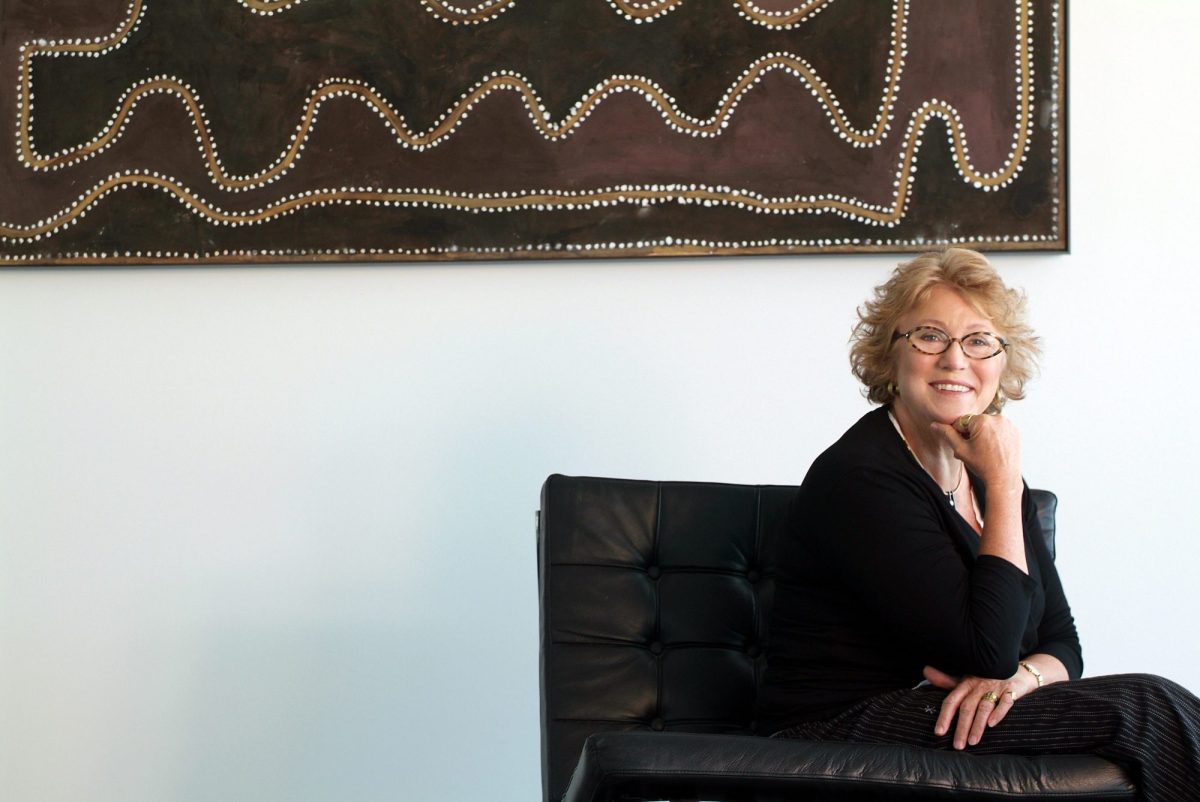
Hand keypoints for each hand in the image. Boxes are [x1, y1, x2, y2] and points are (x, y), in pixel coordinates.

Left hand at [923, 665, 1037, 748]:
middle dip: (961, 727)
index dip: (944, 716)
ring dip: (978, 725)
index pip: (952, 700)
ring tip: (972, 742)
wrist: (1017, 668)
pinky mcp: (1012, 689)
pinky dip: (999, 712)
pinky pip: (1006, 702)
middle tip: (957, 746)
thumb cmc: (987, 676)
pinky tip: (992, 724)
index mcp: (966, 683)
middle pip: (967, 707)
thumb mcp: (967, 678)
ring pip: (984, 707)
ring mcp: (996, 687)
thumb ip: (947, 680)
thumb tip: (925, 671)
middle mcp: (979, 685)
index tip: (938, 733)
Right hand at [929, 413, 1021, 494]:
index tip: (964, 446)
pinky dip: (995, 436)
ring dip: (983, 435)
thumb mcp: (960, 450)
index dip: (959, 434)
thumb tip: (935, 425)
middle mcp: (997, 418)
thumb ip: (947, 434)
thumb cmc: (983, 466)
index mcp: (982, 420)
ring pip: (987, 426)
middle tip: (974, 451)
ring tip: (984, 451)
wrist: (1004, 479)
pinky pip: (999, 429)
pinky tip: (994, 450)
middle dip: (972, 435)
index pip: (962, 422)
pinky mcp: (1015, 430)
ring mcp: (1008, 424)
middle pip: (975, 423)